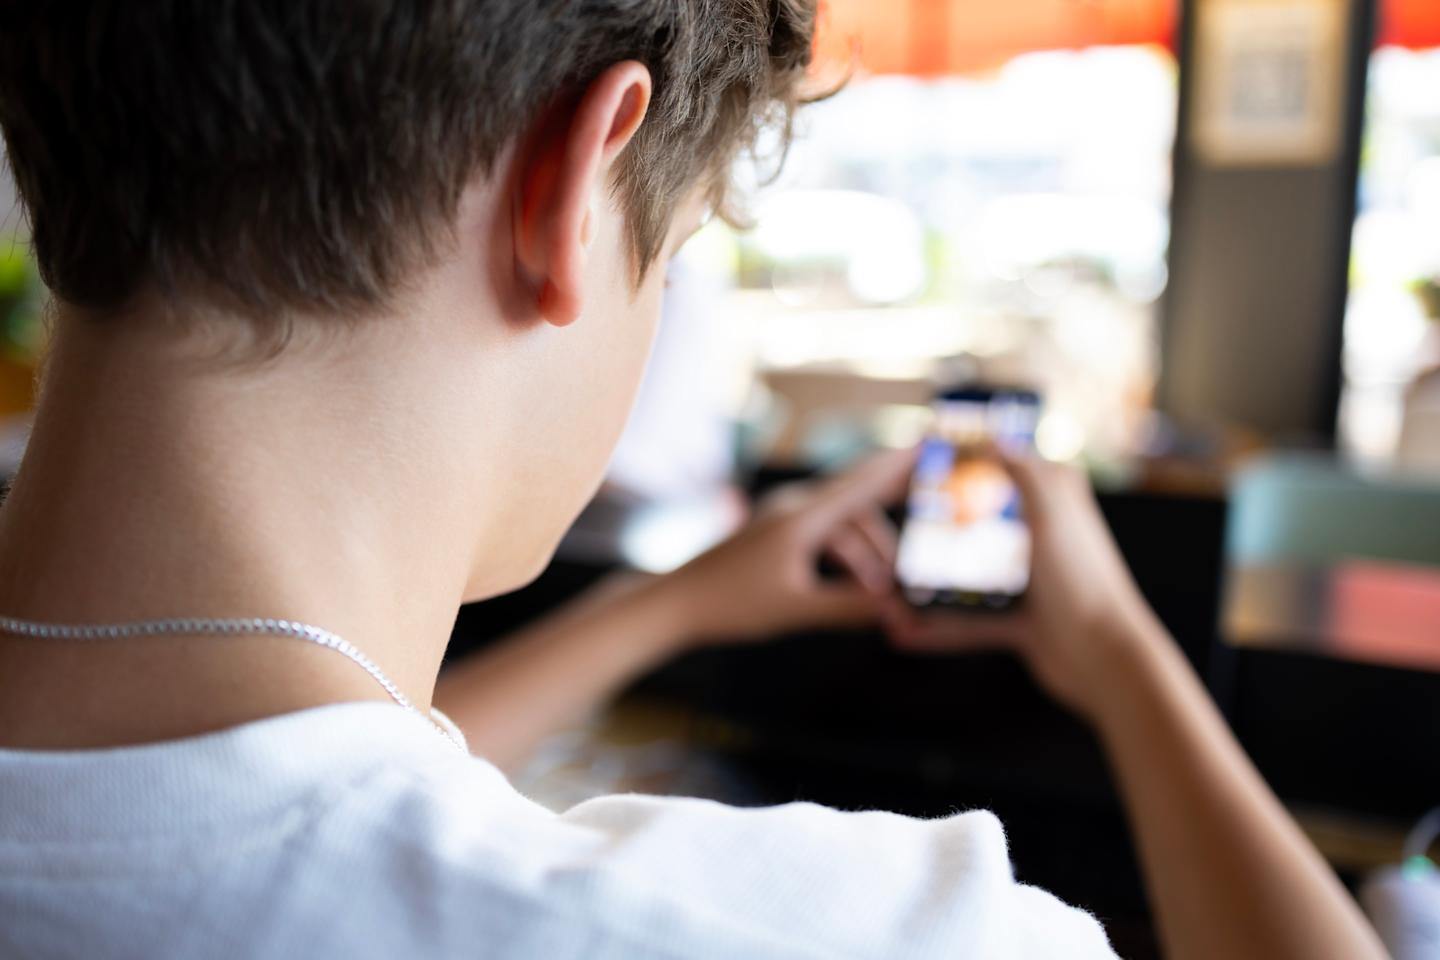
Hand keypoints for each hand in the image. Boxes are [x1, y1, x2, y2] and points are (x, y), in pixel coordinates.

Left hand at [663, 447, 916, 646]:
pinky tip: (845, 589)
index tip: (927, 443)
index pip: (861, 483)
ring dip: (861, 558)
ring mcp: (781, 520)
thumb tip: (895, 610)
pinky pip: (820, 536)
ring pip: (839, 528)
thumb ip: (848, 608)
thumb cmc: (729, 603)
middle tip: (899, 586)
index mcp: (800, 518)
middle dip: (882, 546)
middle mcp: (793, 509)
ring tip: (873, 598)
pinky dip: (839, 559)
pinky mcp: (773, 535)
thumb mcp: (797, 609)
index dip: (897, 466)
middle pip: (856, 511)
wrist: (675, 603)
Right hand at [886, 454, 1164, 719]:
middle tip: (895, 524)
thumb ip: (1023, 470)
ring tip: (891, 588)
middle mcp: (1043, 537)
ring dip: (930, 585)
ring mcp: (1031, 581)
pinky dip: (940, 629)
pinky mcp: (1021, 620)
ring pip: (970, 576)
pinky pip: (972, 621)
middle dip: (938, 526)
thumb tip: (992, 437)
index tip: (925, 461)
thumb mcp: (1051, 510)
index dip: (970, 460)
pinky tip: (905, 633)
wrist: (1103, 654)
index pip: (1008, 467)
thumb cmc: (1081, 576)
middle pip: (979, 522)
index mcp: (1056, 501)